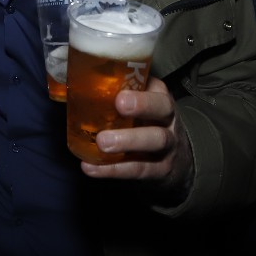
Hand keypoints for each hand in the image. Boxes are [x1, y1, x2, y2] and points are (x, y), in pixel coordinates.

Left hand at [81, 76, 193, 193]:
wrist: (180, 162)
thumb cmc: (147, 126)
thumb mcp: (141, 108)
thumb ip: (117, 97)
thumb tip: (75, 86)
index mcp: (159, 97)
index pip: (155, 86)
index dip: (140, 86)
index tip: (121, 90)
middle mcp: (168, 118)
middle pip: (162, 108)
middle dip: (143, 105)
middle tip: (119, 105)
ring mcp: (168, 145)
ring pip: (155, 140)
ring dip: (128, 141)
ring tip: (102, 142)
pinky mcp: (161, 170)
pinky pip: (139, 168)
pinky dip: (114, 169)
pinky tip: (92, 167)